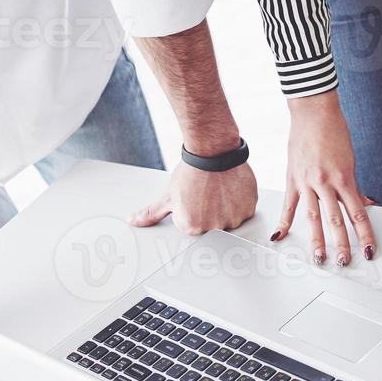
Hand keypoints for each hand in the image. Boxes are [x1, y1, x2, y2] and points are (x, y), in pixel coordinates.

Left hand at [130, 162, 257, 235]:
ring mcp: (233, 219)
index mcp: (191, 227)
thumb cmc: (191, 173)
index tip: (194, 199)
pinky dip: (240, 202)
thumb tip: (133, 221)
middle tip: (207, 194)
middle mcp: (213, 227)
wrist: (213, 153)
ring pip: (229, 219)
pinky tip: (231, 189)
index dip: (192, 211)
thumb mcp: (167, 195)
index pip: (193, 226)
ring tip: (219, 190)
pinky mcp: (249, 209)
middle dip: (210, 212)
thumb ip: (150, 214)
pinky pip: (244, 212)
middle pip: (212, 225)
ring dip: (226, 208)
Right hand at [279, 92, 377, 265]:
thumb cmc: (335, 133)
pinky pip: (290, 204)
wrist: (313, 113)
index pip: (358, 213)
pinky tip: (280, 237)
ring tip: (319, 258)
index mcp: (345, 178)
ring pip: (313, 217)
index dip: (364, 233)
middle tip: (346, 261)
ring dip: (317, 239)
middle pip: (336, 220)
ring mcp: (307, 182)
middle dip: (342, 244)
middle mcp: (326, 183)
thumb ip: (354, 186)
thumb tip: (365, 203)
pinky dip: (285, 222)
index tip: (368, 248)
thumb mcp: (350, 160)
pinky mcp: (293, 179)